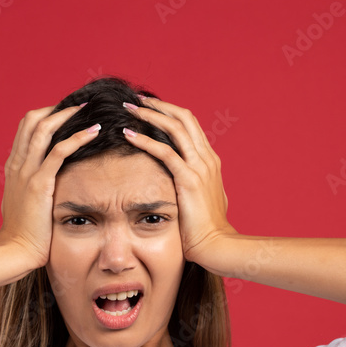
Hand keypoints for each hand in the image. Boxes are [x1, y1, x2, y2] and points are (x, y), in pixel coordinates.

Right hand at [0, 103, 98, 266]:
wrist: (14, 251)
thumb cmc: (21, 234)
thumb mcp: (22, 206)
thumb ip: (29, 191)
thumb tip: (41, 188)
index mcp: (14, 168)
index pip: (25, 129)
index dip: (45, 116)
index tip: (65, 114)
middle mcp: (18, 165)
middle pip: (32, 120)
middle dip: (55, 109)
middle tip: (78, 106)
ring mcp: (27, 172)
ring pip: (43, 128)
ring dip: (67, 115)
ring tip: (88, 109)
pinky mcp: (39, 183)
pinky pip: (60, 151)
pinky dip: (78, 137)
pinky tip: (94, 131)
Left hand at [119, 96, 236, 266]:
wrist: (217, 245)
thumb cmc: (207, 229)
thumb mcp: (204, 201)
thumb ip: (196, 188)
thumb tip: (186, 187)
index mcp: (210, 162)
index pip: (190, 126)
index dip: (170, 113)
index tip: (150, 109)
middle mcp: (207, 159)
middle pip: (184, 118)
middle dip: (159, 106)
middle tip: (137, 101)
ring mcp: (200, 167)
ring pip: (174, 128)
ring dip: (150, 115)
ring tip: (130, 109)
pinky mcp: (189, 179)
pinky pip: (165, 151)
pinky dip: (145, 140)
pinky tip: (128, 134)